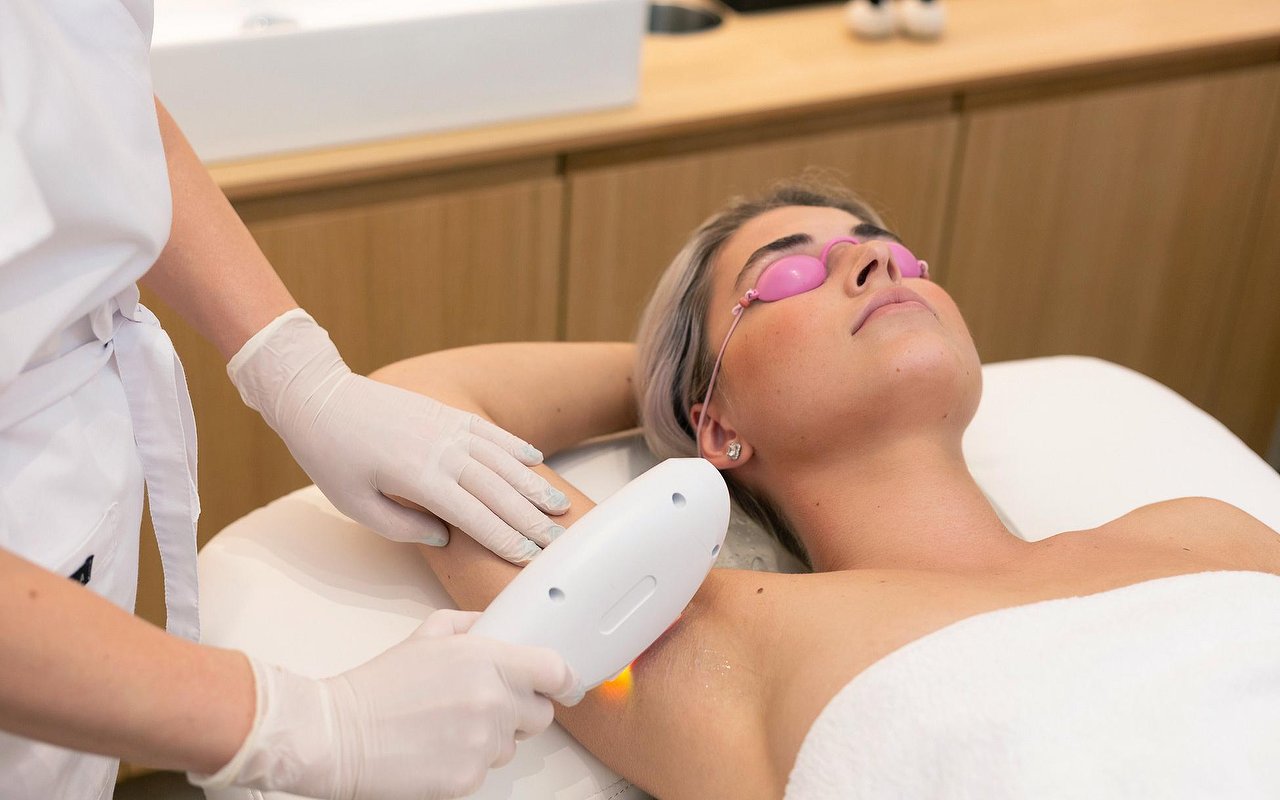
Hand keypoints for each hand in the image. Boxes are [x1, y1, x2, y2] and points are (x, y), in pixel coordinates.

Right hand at [190, 609, 581, 799]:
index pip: (556, 671)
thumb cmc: (378, 687)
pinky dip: (469, 762)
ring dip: (493, 737)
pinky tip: (438, 748)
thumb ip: (469, 624)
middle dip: (522, 710)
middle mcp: (493, 701)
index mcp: (487, 660)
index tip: (563, 684)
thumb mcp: (426, 636)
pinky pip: (486, 770)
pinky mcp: (469, 779)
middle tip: (488, 705)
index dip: (564, 679)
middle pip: (543, 714)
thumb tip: (496, 625)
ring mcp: (483, 743)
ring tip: (449, 726)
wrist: (338, 735)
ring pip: (512, 745)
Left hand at [227, 309, 569, 561]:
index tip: (530, 557)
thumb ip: (402, 527)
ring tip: (559, 506)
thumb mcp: (355, 505)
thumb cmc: (331, 457)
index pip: (475, 517)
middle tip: (560, 541)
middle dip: (532, 520)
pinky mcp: (446, 413)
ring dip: (533, 485)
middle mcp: (443, 451)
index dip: (506, 539)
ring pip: (502, 462)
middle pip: (499, 492)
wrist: (319, 399)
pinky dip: (515, 446)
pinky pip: (489, 433)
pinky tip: (535, 459)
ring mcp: (448, 428)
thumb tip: (444, 537)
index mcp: (419, 478)